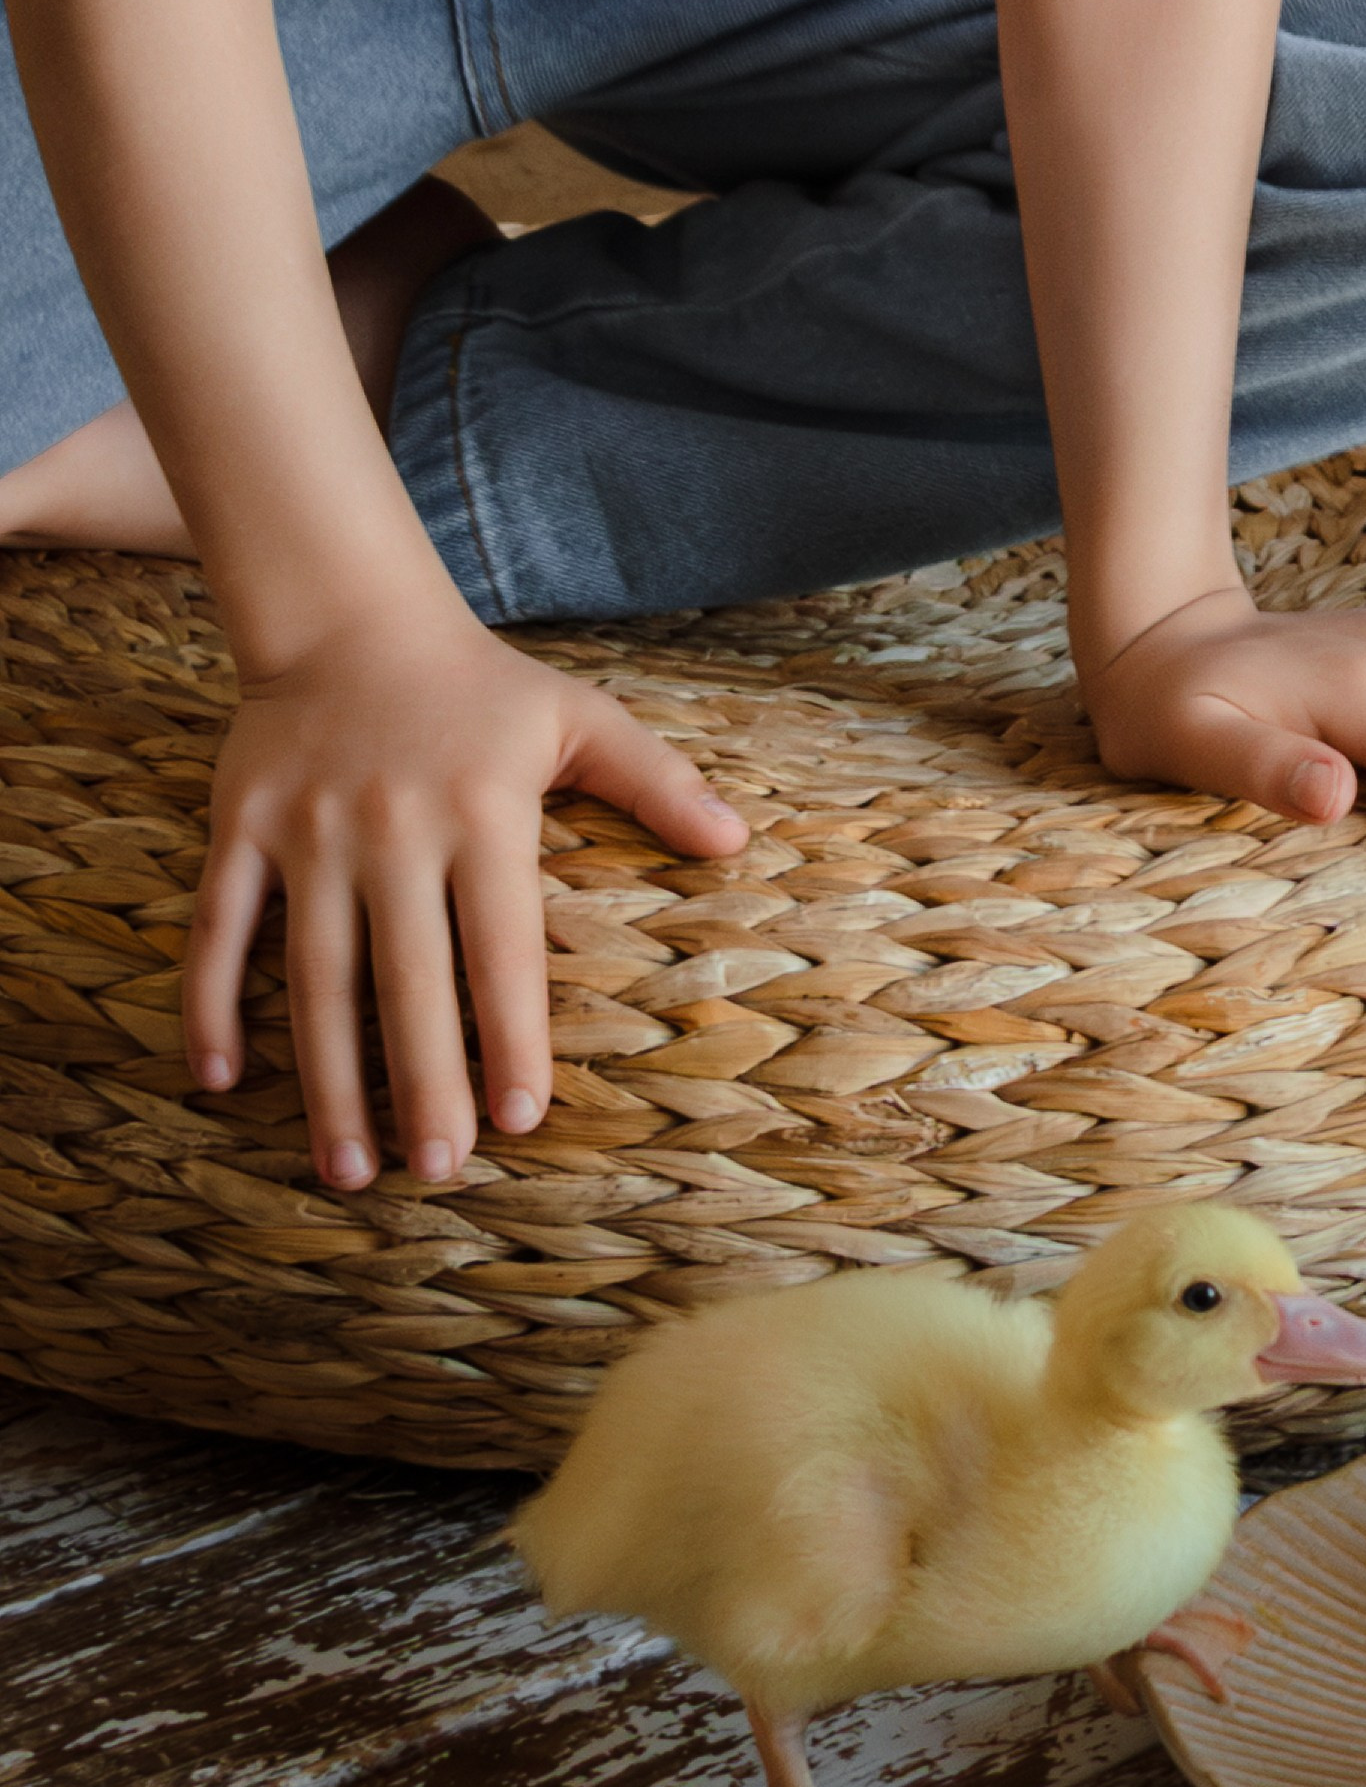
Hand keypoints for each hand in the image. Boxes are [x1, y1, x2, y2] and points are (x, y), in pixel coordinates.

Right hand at [182, 606, 749, 1189]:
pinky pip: (218, 929)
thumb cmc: (480, 684)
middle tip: (437, 1171)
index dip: (509, 1035)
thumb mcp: (579, 716)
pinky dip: (209, 1005)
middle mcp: (393, 830)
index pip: (501, 946)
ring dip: (326, 1078)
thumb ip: (656, 781)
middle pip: (407, 981)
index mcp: (482, 812)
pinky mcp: (241, 829)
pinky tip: (219, 1080)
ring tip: (345, 1168)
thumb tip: (735, 842)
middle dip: (421, 1083)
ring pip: (315, 976)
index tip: (518, 1118)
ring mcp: (309, 834)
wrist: (348, 614)